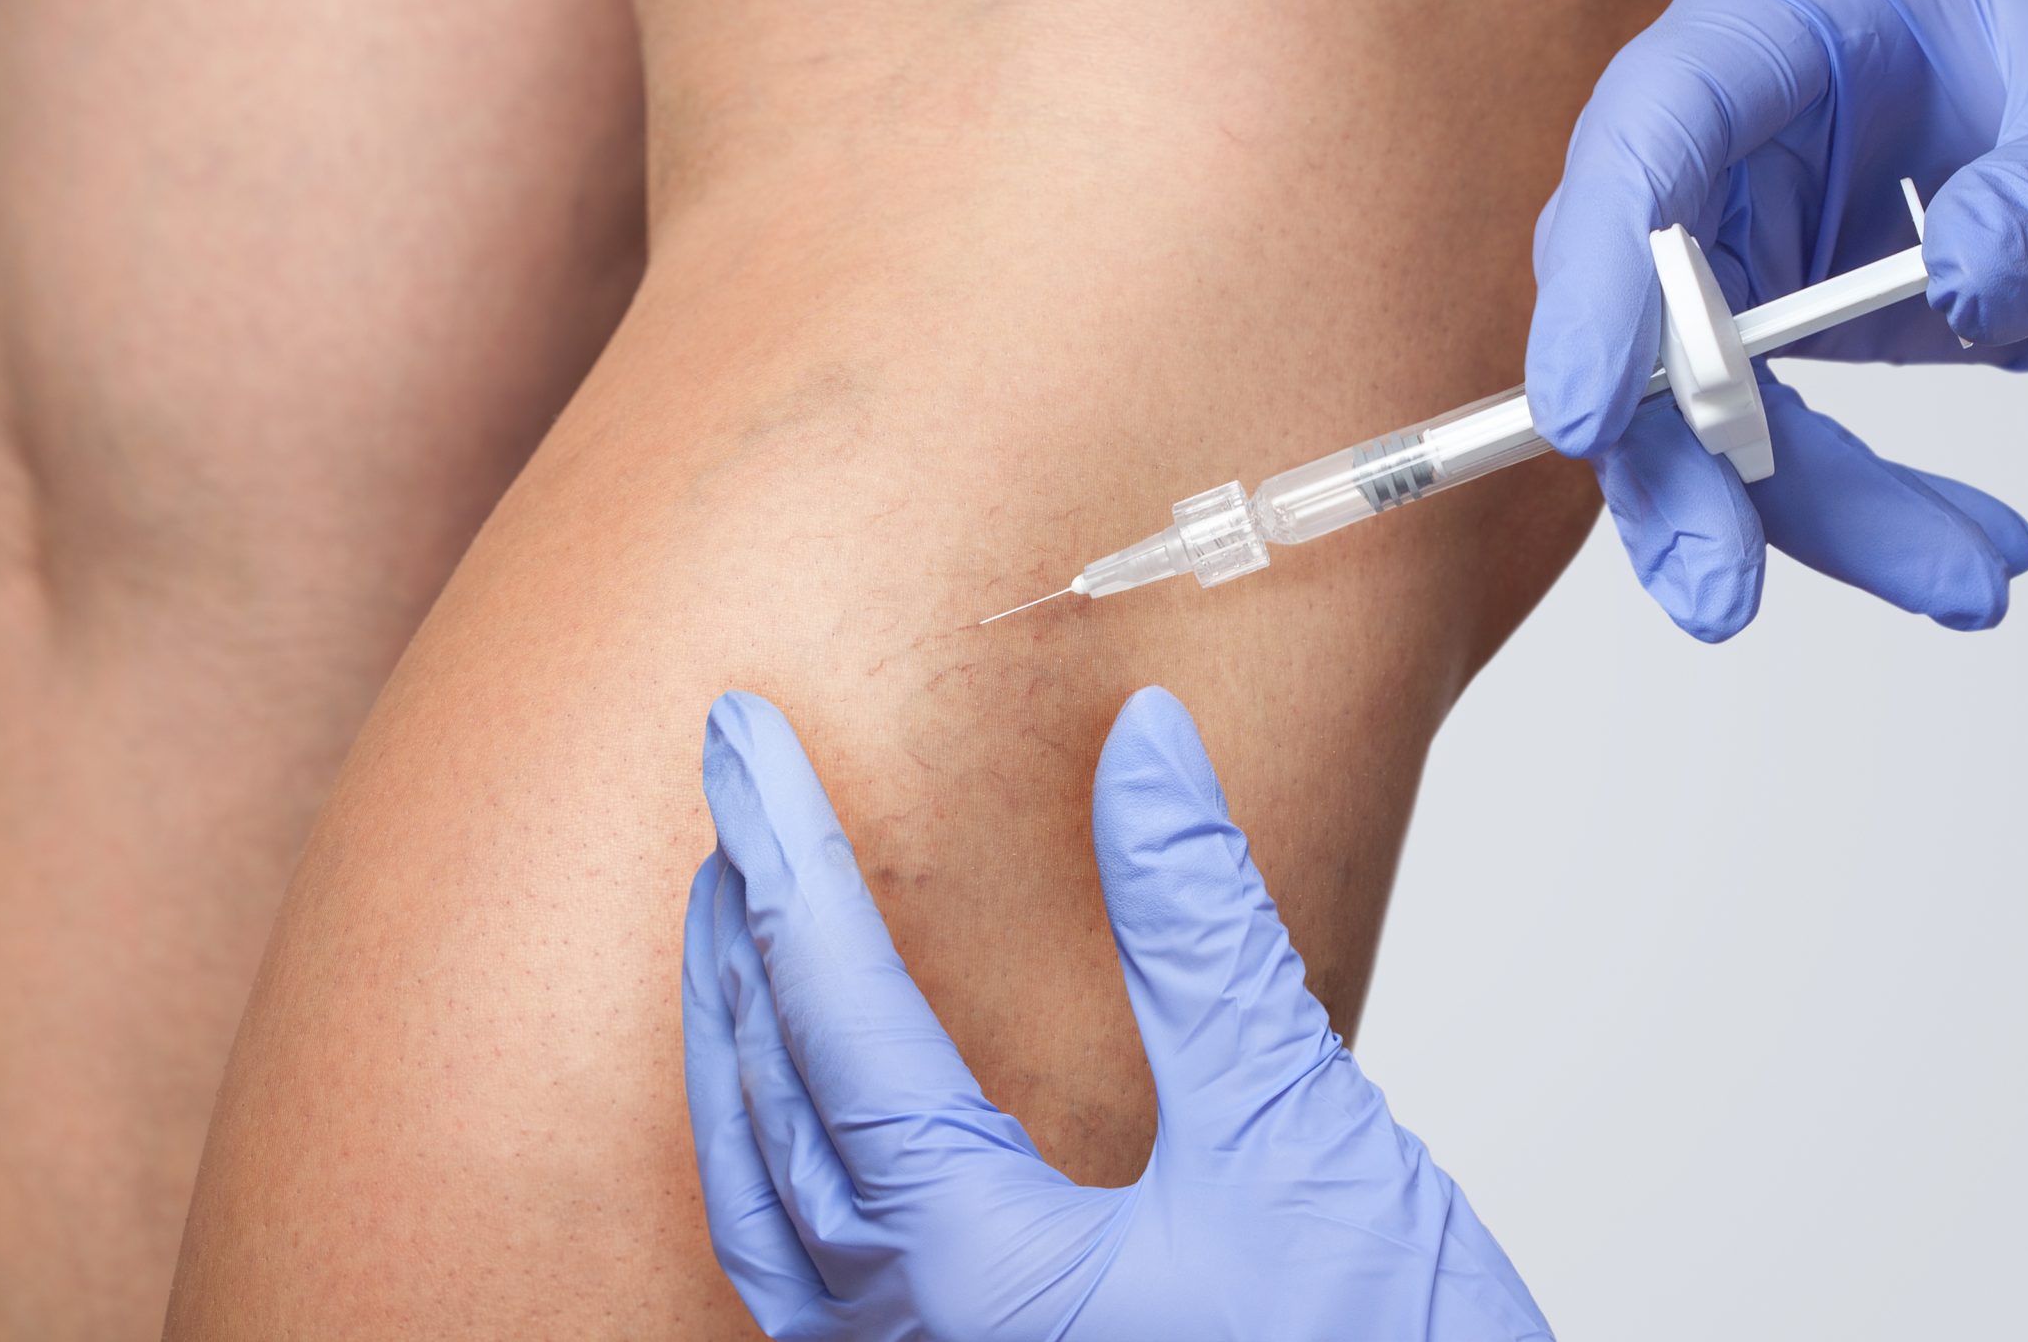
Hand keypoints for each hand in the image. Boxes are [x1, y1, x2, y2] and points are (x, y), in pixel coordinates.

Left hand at [682, 687, 1549, 1341]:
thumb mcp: (1297, 1134)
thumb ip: (1201, 934)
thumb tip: (1144, 752)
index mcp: (971, 1273)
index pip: (837, 1018)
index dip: (790, 859)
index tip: (745, 742)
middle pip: (767, 1114)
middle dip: (740, 948)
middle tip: (730, 813)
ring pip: (766, 1218)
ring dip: (739, 1061)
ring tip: (741, 939)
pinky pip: (816, 1291)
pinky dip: (783, 1173)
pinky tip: (816, 1126)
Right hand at [1529, 0, 2027, 639]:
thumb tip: (1963, 279)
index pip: (1664, 119)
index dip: (1610, 270)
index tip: (1591, 419)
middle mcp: (1760, 95)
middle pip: (1640, 283)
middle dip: (1677, 451)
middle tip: (1720, 589)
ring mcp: (1764, 202)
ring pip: (1694, 391)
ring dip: (1785, 509)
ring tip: (1949, 580)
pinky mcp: (1785, 301)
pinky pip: (1768, 433)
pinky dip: (1849, 509)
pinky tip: (1955, 555)